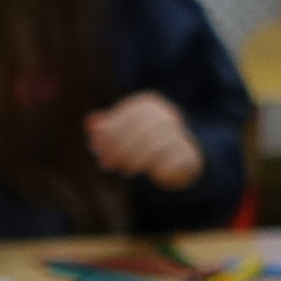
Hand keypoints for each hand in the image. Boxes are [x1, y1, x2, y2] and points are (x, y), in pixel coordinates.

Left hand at [84, 92, 202, 187]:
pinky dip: (156, 168)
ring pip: (155, 144)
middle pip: (141, 128)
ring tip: (124, 170)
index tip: (97, 150)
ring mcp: (181, 133)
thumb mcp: (123, 134)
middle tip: (107, 164)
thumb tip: (90, 124)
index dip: (110, 133)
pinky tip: (146, 174)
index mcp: (149, 105)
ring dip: (135, 159)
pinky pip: (171, 162)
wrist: (183, 158)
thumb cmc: (145, 144)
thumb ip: (107, 129)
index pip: (128, 115)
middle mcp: (167, 115)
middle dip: (120, 148)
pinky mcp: (190, 155)